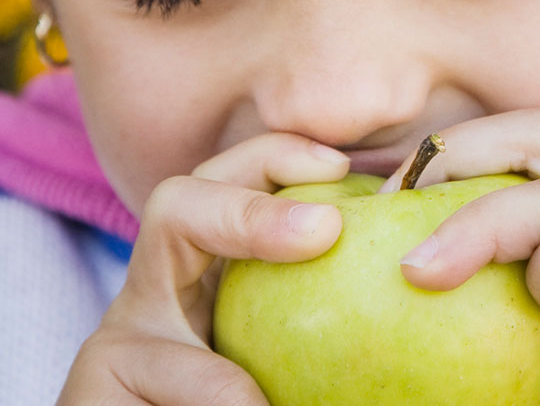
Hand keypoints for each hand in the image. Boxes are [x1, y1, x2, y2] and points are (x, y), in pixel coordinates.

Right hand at [56, 133, 349, 405]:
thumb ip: (347, 321)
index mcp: (210, 274)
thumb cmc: (263, 389)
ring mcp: (111, 352)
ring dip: (222, 381)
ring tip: (263, 402)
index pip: (234, 183)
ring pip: (146, 328)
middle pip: (173, 206)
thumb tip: (449, 297)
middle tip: (326, 230)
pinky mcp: (90, 398)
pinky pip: (162, 396)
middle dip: (249, 210)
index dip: (280, 158)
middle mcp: (151, 300)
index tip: (348, 169)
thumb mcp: (294, 354)